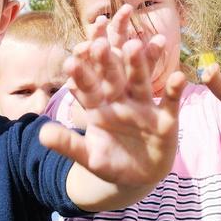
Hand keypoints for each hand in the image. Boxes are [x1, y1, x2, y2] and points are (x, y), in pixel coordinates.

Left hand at [41, 16, 184, 189]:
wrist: (138, 177)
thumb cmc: (110, 163)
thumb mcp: (89, 157)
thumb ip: (68, 145)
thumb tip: (41, 134)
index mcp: (99, 107)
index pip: (88, 88)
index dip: (80, 76)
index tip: (71, 61)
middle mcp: (121, 100)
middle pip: (114, 78)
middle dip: (108, 62)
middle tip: (100, 44)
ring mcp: (144, 107)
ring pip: (140, 82)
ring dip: (139, 65)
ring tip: (135, 45)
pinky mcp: (166, 118)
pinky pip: (171, 101)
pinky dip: (175, 90)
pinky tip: (179, 76)